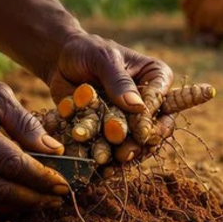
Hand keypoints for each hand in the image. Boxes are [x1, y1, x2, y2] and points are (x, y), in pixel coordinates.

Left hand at [48, 32, 177, 162]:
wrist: (61, 62)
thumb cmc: (87, 51)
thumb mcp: (103, 59)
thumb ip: (119, 81)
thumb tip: (137, 107)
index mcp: (157, 77)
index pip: (162, 101)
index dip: (151, 118)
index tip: (141, 133)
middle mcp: (149, 100)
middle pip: (154, 127)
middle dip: (140, 142)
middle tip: (126, 153)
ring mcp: (132, 118)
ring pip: (135, 141)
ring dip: (122, 154)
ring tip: (108, 162)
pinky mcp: (113, 131)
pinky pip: (116, 148)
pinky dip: (108, 159)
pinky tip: (102, 170)